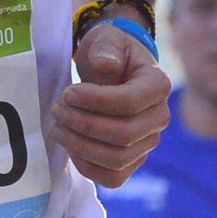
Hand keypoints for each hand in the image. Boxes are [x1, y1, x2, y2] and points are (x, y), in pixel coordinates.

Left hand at [51, 21, 170, 188]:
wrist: (112, 70)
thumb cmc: (109, 53)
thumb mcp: (107, 39)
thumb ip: (106, 48)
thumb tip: (105, 66)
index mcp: (157, 85)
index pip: (129, 102)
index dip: (94, 102)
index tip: (67, 93)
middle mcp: (159, 118)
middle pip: (123, 135)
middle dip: (83, 125)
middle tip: (57, 110)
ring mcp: (147, 143)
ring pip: (117, 160)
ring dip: (80, 146)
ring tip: (57, 127)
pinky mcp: (132, 161)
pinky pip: (112, 177)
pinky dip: (86, 166)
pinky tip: (69, 144)